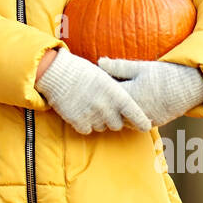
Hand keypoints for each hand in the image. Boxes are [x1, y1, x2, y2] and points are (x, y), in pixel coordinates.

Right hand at [36, 47, 150, 133]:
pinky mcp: (78, 121)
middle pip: (117, 125)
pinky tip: (79, 111)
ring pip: (101, 128)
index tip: (146, 126)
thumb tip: (127, 106)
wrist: (57, 72)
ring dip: (98, 121)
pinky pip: (87, 130)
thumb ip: (116, 92)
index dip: (141, 122)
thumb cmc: (82, 71)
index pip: (134, 113)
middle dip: (113, 120)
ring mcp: (91, 115)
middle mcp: (105, 106)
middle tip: (104, 110)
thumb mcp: (104, 77)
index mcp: (115, 93)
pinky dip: (84, 124)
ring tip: (89, 107)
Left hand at [96, 58, 202, 127]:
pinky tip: (122, 110)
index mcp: (131, 96)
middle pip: (113, 110)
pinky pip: (133, 124)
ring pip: (122, 120)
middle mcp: (136, 111)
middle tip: (94, 96)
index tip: (91, 85)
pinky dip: (127, 118)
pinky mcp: (152, 124)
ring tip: (106, 104)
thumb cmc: (164, 74)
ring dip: (115, 113)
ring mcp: (144, 119)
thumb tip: (98, 61)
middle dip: (105, 104)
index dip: (98, 90)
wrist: (190, 87)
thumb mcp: (140, 67)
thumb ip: (118, 67)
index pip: (107, 96)